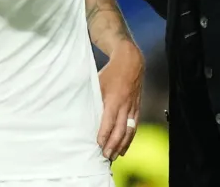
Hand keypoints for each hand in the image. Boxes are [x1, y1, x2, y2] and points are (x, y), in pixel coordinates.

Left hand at [97, 41, 143, 160]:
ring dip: (121, 145)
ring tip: (114, 156)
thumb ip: (93, 98)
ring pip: (129, 131)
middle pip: (120, 130)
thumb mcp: (98, 83)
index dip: (104, 134)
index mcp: (114, 99)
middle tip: (105, 156)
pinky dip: (129, 139)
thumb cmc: (111, 73)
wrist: (131, 62)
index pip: (109, 121)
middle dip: (113, 145)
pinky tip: (124, 148)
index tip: (99, 145)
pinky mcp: (137, 108)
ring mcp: (132, 108)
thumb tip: (82, 113)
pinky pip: (134, 126)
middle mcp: (125, 105)